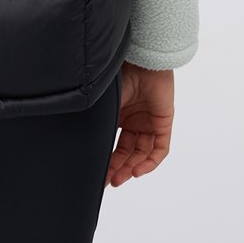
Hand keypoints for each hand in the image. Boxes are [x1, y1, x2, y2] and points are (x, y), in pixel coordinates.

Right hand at [106, 62, 173, 186]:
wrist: (141, 60)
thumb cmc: (121, 74)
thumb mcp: (106, 103)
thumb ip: (98, 122)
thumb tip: (79, 142)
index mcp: (119, 114)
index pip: (114, 143)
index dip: (108, 160)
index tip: (98, 175)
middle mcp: (134, 120)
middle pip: (128, 152)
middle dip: (119, 168)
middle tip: (109, 181)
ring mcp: (149, 122)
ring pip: (142, 153)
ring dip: (132, 167)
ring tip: (120, 178)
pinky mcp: (163, 123)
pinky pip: (160, 149)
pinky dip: (150, 162)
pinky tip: (137, 170)